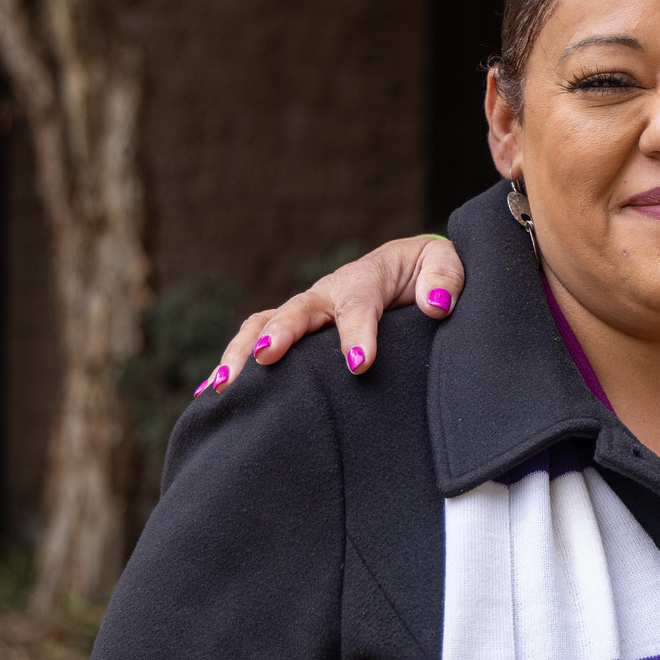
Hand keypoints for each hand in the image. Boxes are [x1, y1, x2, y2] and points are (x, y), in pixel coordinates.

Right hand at [200, 235, 466, 392]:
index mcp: (367, 279)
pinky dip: (233, 363)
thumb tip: (436, 305)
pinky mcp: (297, 331)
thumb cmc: (429, 273)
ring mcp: (307, 313)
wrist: (413, 271)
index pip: (359, 306)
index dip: (358, 335)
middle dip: (280, 334)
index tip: (359, 365)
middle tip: (265, 358)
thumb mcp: (447, 265)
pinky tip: (211, 394)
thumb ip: (444, 280)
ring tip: (224, 385)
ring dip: (242, 352)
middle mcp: (328, 294)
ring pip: (265, 325)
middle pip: (297, 311)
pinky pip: (257, 342)